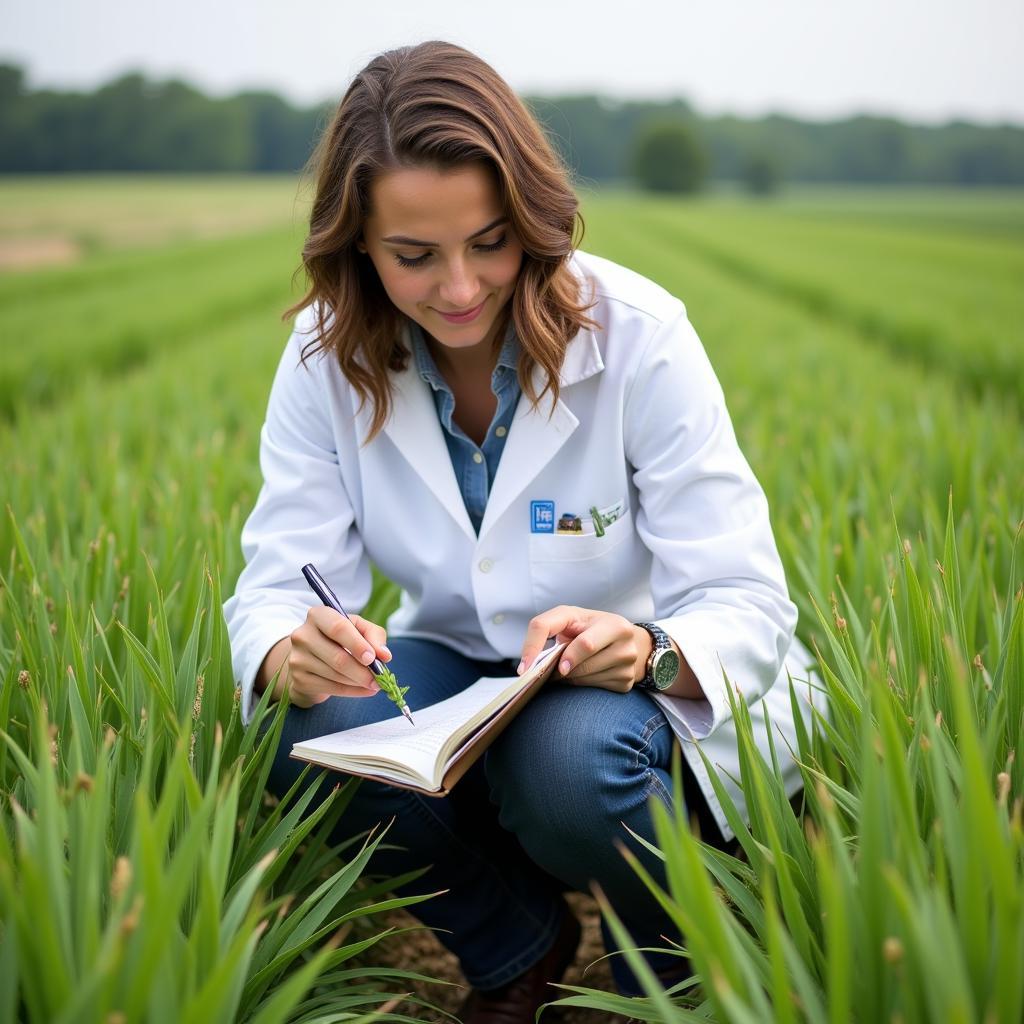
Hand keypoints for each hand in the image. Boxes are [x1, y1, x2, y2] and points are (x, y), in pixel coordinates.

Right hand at [281, 608, 391, 707]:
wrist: (310, 657)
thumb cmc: (339, 638)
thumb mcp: (358, 628)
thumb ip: (374, 636)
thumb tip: (385, 655)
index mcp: (318, 615)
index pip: (338, 628)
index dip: (357, 644)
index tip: (372, 658)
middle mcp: (303, 635)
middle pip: (337, 657)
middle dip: (362, 670)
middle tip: (380, 678)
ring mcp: (298, 659)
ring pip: (336, 675)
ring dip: (359, 682)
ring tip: (374, 683)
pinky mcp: (300, 679)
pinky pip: (331, 688)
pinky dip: (352, 691)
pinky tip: (365, 690)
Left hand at [517, 606, 649, 692]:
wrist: (624, 640)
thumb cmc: (587, 627)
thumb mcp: (569, 617)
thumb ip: (546, 628)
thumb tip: (530, 663)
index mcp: (612, 624)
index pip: (583, 644)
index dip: (559, 656)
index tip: (527, 669)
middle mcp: (625, 645)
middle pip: (582, 666)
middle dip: (560, 669)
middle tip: (550, 668)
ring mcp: (628, 664)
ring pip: (584, 679)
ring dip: (567, 678)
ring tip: (566, 667)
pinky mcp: (626, 682)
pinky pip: (593, 689)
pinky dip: (580, 684)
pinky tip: (583, 673)